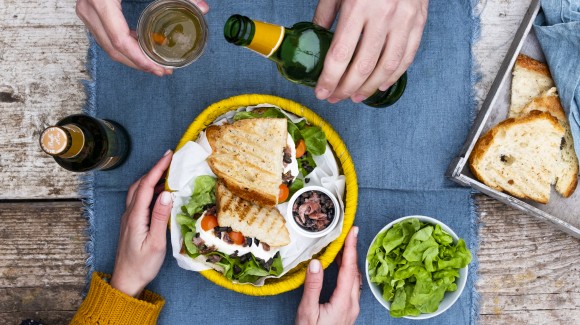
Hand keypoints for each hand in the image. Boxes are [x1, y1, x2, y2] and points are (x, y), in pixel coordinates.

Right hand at [75, 0, 208, 75]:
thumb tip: (203, 8)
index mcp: (101, 1)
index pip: (120, 41)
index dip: (140, 59)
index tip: (159, 69)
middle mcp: (89, 8)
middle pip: (113, 49)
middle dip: (139, 64)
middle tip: (162, 71)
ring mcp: (86, 10)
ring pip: (108, 45)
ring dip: (132, 58)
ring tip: (155, 64)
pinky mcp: (90, 9)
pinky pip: (106, 34)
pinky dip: (124, 44)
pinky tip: (142, 48)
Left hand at [110, 150, 173, 296]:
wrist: (126, 282)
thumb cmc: (142, 265)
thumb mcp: (156, 243)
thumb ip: (161, 217)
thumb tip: (167, 193)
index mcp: (135, 217)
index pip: (146, 186)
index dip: (157, 168)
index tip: (169, 155)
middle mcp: (129, 214)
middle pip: (139, 184)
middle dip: (154, 169)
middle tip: (170, 160)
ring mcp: (128, 218)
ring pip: (137, 191)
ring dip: (151, 179)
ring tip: (167, 173)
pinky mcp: (131, 223)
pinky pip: (139, 200)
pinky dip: (149, 190)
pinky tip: (160, 193)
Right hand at [296, 226, 360, 324]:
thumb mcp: (307, 312)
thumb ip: (312, 287)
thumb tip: (316, 262)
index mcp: (344, 302)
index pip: (349, 269)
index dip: (351, 248)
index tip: (354, 230)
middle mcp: (352, 304)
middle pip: (355, 271)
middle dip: (352, 250)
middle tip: (348, 232)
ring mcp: (352, 308)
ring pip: (355, 279)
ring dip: (350, 261)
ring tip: (342, 245)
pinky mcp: (348, 312)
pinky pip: (352, 286)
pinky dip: (348, 272)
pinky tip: (340, 268)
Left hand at [313, 0, 427, 103]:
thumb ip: (326, 13)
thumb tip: (315, 37)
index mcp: (358, 7)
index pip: (340, 54)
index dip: (329, 79)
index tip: (321, 92)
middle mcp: (383, 16)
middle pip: (362, 66)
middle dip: (345, 88)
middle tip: (335, 98)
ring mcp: (404, 21)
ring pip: (386, 67)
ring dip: (368, 88)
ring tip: (355, 97)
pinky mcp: (419, 23)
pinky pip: (407, 57)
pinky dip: (393, 76)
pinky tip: (380, 84)